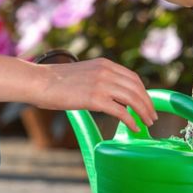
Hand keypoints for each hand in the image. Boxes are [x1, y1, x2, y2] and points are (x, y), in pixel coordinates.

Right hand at [32, 57, 157, 132]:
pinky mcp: (95, 99)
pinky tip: (134, 127)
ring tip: (147, 123)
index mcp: (105, 64)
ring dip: (143, 112)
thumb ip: (100, 80)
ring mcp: (102, 84)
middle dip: (148, 104)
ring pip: (133, 99)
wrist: (39, 82)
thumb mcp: (84, 73)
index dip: (144, 92)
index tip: (148, 103)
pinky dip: (131, 120)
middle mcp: (106, 71)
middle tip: (152, 116)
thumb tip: (112, 96)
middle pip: (137, 88)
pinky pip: (121, 111)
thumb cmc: (57, 81)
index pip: (133, 78)